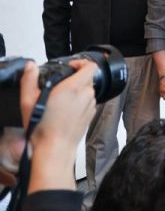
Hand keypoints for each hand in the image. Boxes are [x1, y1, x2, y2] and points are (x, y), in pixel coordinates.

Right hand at [22, 60, 97, 192]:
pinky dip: (79, 102)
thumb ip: (29, 80)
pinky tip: (66, 110)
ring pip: (88, 91)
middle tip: (60, 85)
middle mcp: (86, 94)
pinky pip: (88, 103)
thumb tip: (31, 67)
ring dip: (77, 91)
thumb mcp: (28, 101)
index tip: (70, 67)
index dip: (81, 63)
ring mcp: (91, 105)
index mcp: (74, 87)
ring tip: (61, 100)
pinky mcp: (91, 115)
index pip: (90, 66)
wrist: (55, 148)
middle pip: (88, 78)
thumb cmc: (43, 127)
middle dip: (75, 78)